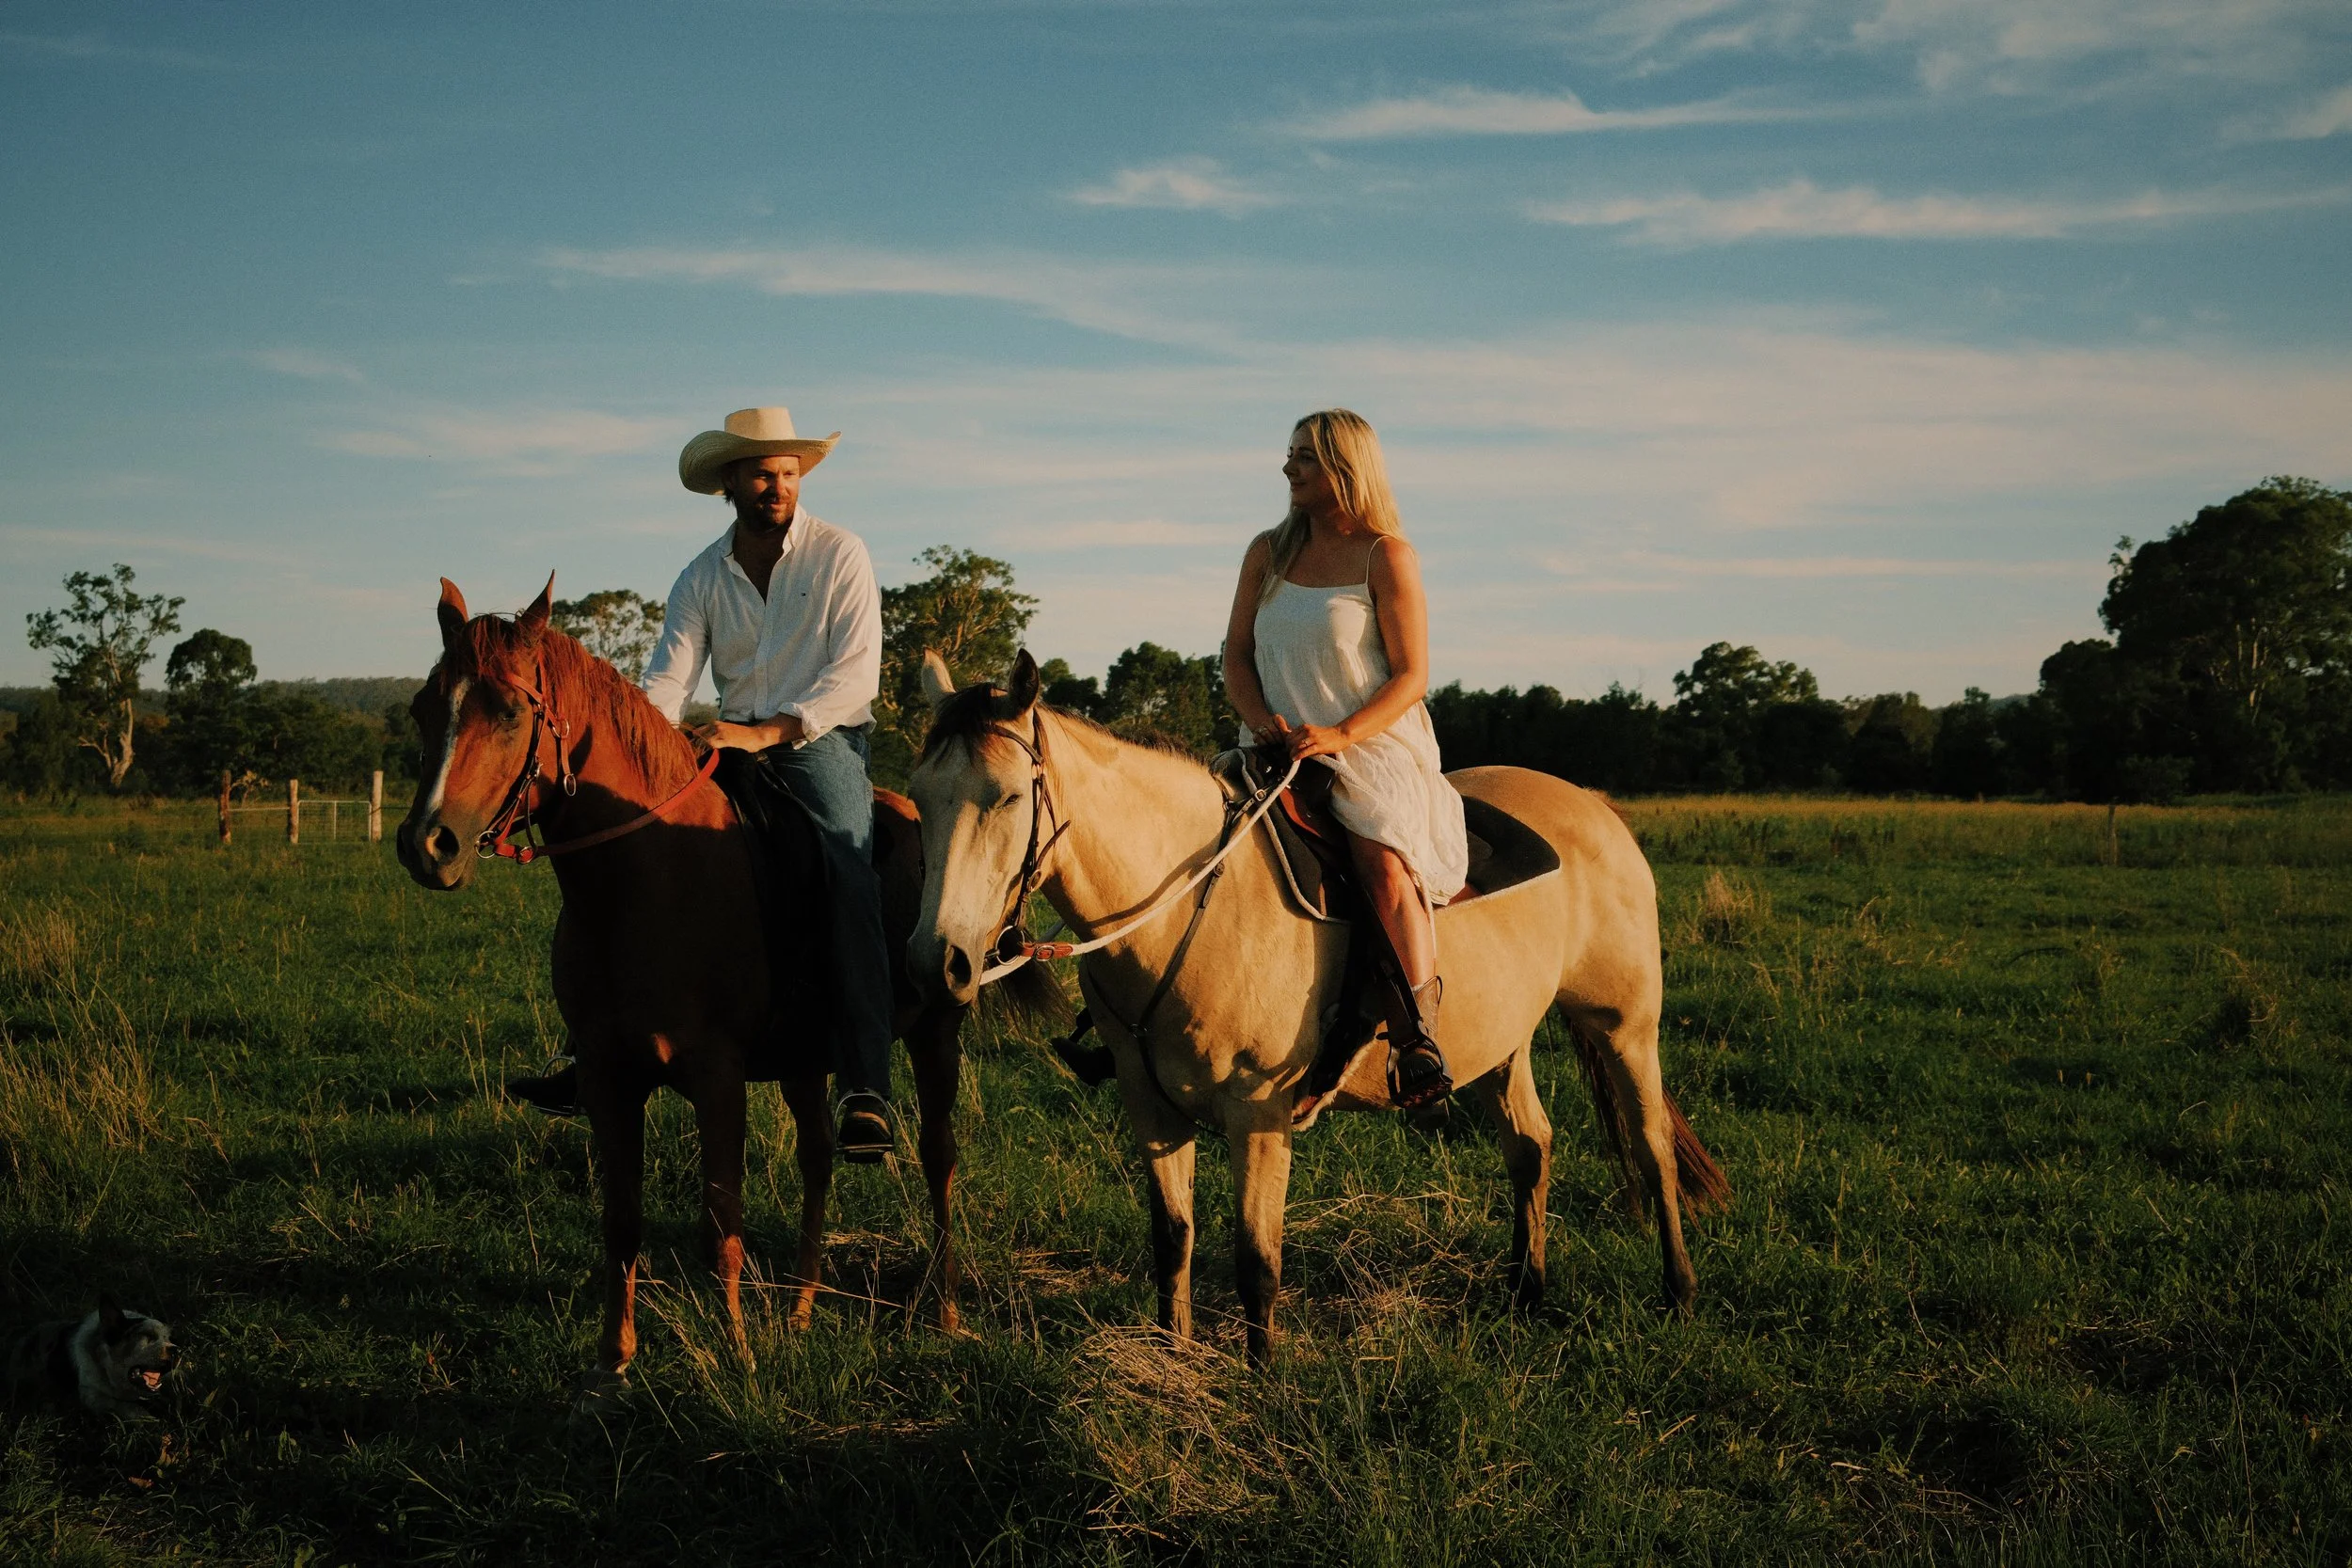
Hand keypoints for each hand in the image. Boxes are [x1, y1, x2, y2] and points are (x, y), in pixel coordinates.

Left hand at [687, 714, 807, 753]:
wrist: (757, 735)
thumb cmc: (743, 737)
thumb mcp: (727, 734)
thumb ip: (716, 738)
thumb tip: (707, 745)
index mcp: (714, 724)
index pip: (697, 732)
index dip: (691, 741)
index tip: (687, 751)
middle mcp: (715, 725)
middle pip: (697, 736)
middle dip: (691, 746)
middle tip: (686, 757)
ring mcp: (720, 731)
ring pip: (702, 739)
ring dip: (696, 749)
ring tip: (691, 759)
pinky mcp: (725, 738)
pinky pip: (710, 744)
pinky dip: (704, 750)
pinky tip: (701, 757)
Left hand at [1284, 722, 1351, 759]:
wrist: (1340, 734)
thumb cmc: (1326, 735)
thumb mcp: (1312, 731)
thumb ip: (1302, 735)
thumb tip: (1291, 743)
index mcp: (1304, 727)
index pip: (1289, 735)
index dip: (1287, 743)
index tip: (1288, 749)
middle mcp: (1307, 731)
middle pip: (1291, 741)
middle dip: (1288, 749)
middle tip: (1290, 754)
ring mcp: (1313, 738)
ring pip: (1297, 746)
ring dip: (1292, 753)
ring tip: (1291, 758)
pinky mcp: (1319, 745)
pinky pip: (1305, 751)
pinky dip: (1299, 756)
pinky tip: (1295, 759)